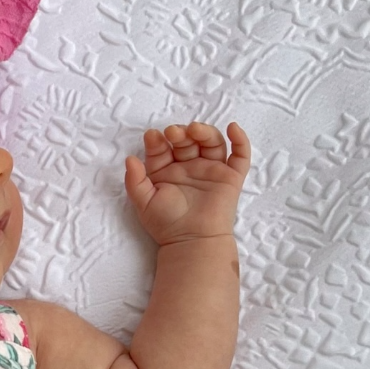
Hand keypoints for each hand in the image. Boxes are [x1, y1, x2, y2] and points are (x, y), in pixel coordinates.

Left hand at [123, 122, 250, 245]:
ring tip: (194, 130)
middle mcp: (190, 167)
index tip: (152, 137)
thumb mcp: (144, 202)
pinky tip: (233, 127)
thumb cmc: (167, 224)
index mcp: (168, 172)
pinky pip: (240, 156)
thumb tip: (129, 159)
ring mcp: (211, 170)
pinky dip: (240, 140)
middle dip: (180, 133)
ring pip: (211, 142)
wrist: (192, 241)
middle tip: (173, 133)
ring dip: (204, 132)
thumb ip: (135, 181)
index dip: (158, 141)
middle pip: (188, 141)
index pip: (163, 149)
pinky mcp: (230, 177)